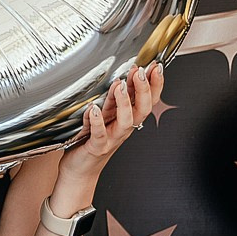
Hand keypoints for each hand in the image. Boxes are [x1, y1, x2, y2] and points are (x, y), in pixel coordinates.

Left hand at [62, 63, 161, 177]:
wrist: (80, 169)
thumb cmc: (92, 141)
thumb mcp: (105, 116)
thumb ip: (113, 100)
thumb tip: (121, 78)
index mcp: (128, 119)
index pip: (148, 100)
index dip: (155, 84)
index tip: (156, 67)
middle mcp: (123, 128)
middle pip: (142, 108)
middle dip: (144, 89)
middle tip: (141, 72)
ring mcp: (112, 138)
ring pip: (125, 121)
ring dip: (124, 102)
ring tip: (120, 85)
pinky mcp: (96, 146)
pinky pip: (99, 134)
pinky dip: (96, 121)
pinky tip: (93, 109)